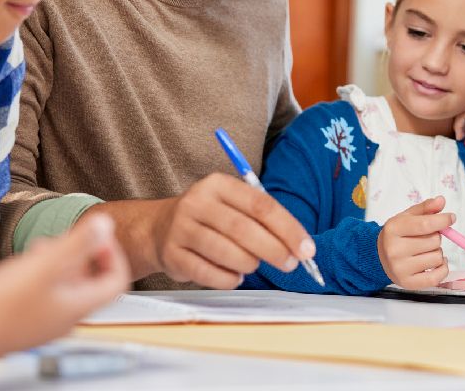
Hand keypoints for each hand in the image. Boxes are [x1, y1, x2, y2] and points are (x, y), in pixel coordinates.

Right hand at [0, 213, 128, 353]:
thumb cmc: (1, 304)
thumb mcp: (46, 264)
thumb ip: (79, 242)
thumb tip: (106, 224)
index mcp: (80, 305)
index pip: (117, 280)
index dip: (113, 254)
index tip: (98, 237)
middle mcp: (68, 318)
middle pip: (91, 281)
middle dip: (82, 253)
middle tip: (67, 238)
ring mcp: (46, 322)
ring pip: (66, 285)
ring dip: (61, 261)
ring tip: (43, 246)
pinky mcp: (26, 321)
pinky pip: (46, 293)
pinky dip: (43, 274)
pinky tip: (26, 262)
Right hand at [147, 173, 314, 288]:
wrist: (157, 229)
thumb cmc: (210, 219)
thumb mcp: (232, 205)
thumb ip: (263, 220)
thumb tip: (299, 246)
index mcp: (219, 184)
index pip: (261, 205)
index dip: (288, 229)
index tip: (307, 249)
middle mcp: (198, 202)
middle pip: (244, 229)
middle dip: (274, 249)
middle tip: (290, 264)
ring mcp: (181, 228)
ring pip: (226, 251)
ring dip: (249, 264)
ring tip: (254, 266)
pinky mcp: (172, 255)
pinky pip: (207, 273)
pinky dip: (228, 279)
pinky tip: (235, 277)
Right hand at [377, 196, 453, 288]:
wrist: (380, 256)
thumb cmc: (398, 234)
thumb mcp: (408, 217)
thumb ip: (426, 208)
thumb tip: (441, 201)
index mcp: (393, 229)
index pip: (424, 225)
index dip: (442, 220)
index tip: (451, 218)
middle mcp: (394, 250)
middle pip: (434, 241)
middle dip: (436, 237)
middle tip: (426, 238)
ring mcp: (400, 268)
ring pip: (437, 257)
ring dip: (437, 253)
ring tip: (425, 251)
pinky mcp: (408, 283)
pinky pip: (437, 277)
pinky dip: (442, 269)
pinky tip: (436, 263)